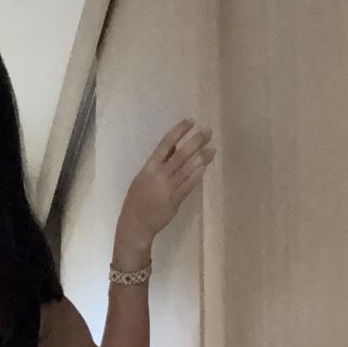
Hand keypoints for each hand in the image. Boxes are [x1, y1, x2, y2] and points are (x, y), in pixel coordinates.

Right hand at [118, 119, 216, 249]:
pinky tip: (205, 167)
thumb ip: (159, 163)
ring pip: (187, 169)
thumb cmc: (137, 200)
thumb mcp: (143, 177)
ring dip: (201, 157)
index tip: (191, 122)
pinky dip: (196, 176)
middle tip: (208, 132)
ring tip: (212, 148)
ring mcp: (167, 189)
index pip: (165, 144)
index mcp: (149, 168)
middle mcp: (159, 175)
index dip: (178, 131)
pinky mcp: (174, 201)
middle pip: (180, 155)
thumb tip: (174, 146)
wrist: (135, 224)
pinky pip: (187, 186)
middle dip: (195, 141)